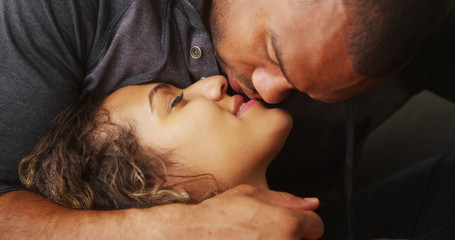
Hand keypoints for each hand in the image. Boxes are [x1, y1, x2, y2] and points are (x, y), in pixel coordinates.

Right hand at [175, 184, 323, 239]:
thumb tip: (311, 202)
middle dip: (288, 237)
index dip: (302, 223)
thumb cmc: (216, 218)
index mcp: (286, 224)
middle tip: (262, 234)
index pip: (316, 226)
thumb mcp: (250, 194)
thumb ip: (286, 198)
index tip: (287, 225)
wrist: (190, 237)